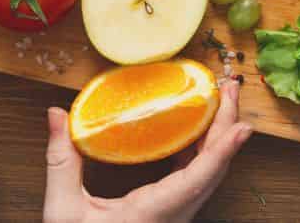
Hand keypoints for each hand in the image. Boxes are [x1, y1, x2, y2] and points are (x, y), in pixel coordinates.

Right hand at [43, 77, 252, 222]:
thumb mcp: (63, 210)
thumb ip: (61, 161)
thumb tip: (57, 115)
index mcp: (153, 214)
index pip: (197, 179)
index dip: (223, 150)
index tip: (242, 125)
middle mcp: (173, 217)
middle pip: (213, 171)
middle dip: (226, 127)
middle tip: (229, 89)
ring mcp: (175, 217)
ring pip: (208, 176)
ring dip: (218, 138)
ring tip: (220, 101)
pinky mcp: (170, 214)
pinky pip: (195, 181)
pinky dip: (203, 152)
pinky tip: (196, 131)